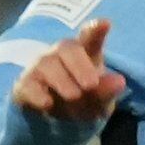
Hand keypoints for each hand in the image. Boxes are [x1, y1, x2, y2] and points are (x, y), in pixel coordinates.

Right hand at [10, 17, 126, 127]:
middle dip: (79, 65)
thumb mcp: (98, 100)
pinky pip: (27, 85)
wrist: (54, 120)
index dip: (95, 30)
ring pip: (47, 64)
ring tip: (75, 96)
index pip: (89, 37)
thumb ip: (106, 91)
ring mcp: (40, 68)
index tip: (103, 24)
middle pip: (67, 48)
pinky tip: (47, 103)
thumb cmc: (82, 99)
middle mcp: (60, 55)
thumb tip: (120, 82)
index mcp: (83, 53)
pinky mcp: (24, 86)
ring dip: (62, 80)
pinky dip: (37, 93)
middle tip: (91, 84)